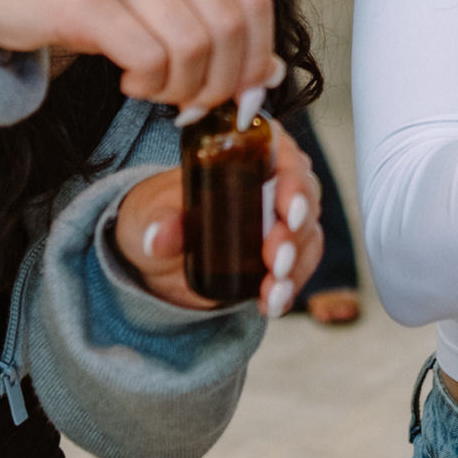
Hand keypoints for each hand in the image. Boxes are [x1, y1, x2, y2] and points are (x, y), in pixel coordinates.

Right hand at [0, 0, 277, 118]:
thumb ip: (203, 18)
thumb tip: (266, 73)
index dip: (257, 56)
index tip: (243, 94)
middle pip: (230, 25)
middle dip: (222, 81)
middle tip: (194, 104)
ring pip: (194, 44)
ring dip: (181, 87)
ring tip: (153, 90)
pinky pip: (149, 56)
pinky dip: (148, 84)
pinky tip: (128, 81)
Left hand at [110, 125, 325, 312]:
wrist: (155, 255)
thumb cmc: (156, 215)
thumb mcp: (150, 213)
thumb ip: (159, 222)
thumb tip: (159, 237)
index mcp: (243, 157)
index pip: (282, 154)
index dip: (293, 177)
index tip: (287, 207)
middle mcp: (269, 185)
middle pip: (304, 197)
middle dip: (296, 231)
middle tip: (276, 258)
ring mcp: (277, 222)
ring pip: (306, 236)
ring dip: (296, 264)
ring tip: (273, 288)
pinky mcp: (277, 257)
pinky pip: (298, 269)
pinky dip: (289, 288)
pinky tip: (271, 304)